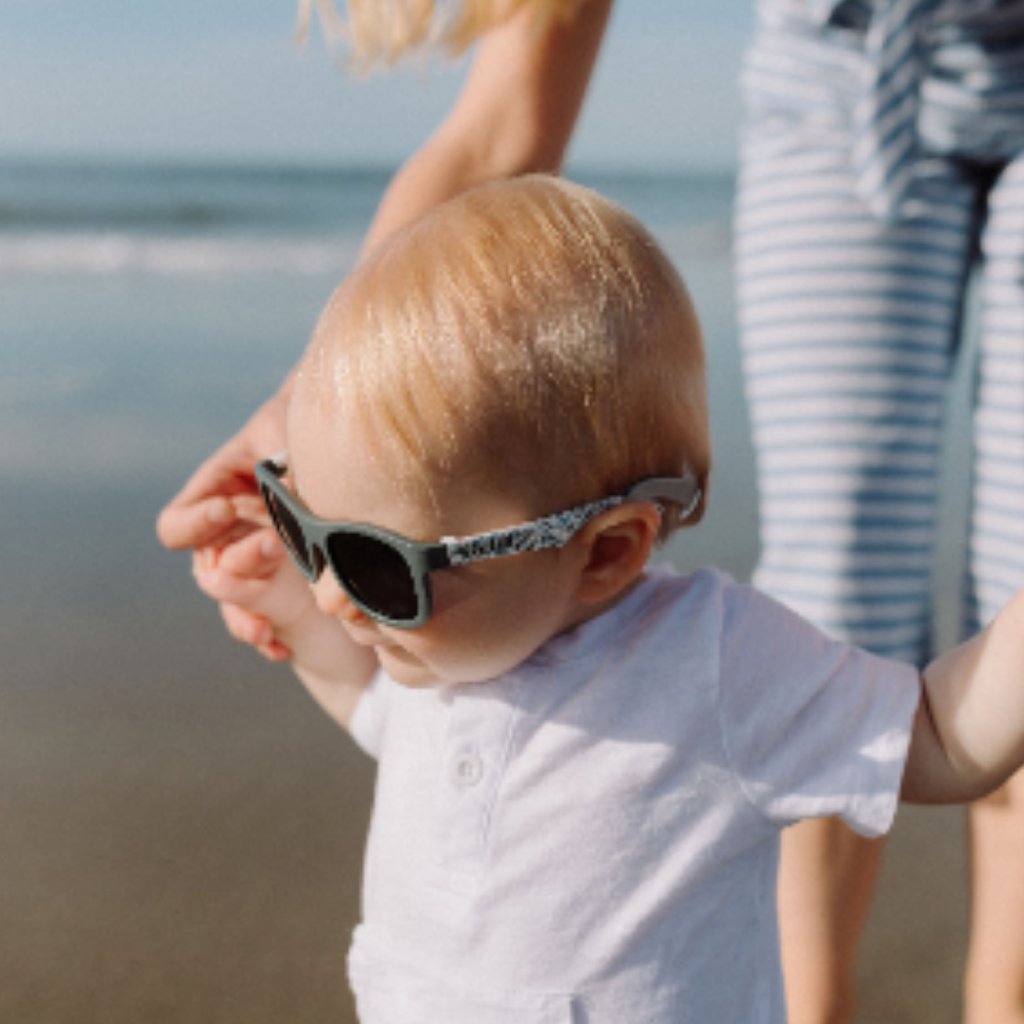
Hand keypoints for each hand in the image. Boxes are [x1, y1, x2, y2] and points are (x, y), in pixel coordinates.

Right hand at [158, 377, 294, 654]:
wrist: (351, 437)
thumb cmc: (311, 425)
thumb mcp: (292, 438)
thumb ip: (283, 468)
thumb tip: (291, 494)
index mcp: (217, 494)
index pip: (179, 524)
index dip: (198, 522)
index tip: (228, 508)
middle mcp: (230, 534)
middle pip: (210, 570)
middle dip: (241, 564)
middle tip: (274, 547)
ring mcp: (254, 562)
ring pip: (232, 603)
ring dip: (243, 619)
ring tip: (264, 633)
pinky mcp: (282, 584)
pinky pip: (263, 619)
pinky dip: (268, 637)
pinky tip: (280, 648)